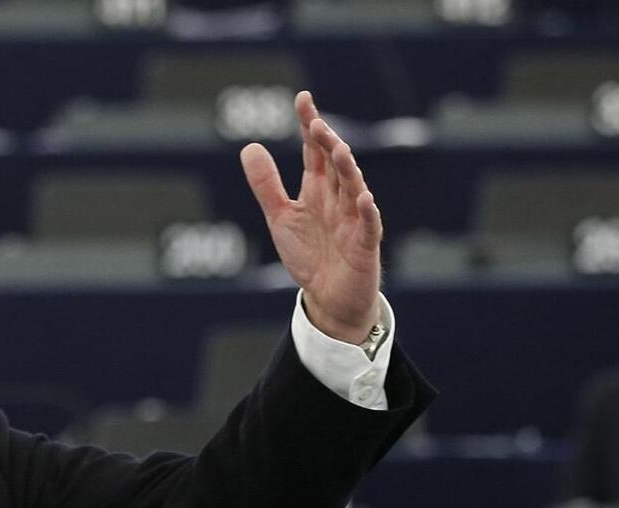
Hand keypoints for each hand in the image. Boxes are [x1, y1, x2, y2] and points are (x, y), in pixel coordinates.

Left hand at [240, 91, 383, 344]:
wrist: (328, 297)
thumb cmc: (309, 255)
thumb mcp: (280, 217)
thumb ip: (266, 184)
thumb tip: (249, 146)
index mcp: (318, 189)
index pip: (314, 151)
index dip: (309, 126)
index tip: (302, 99)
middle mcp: (338, 199)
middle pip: (335, 165)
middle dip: (327, 144)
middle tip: (315, 124)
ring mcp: (354, 220)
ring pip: (354, 188)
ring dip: (347, 170)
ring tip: (338, 150)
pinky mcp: (364, 245)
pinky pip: (369, 226)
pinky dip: (367, 213)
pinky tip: (363, 199)